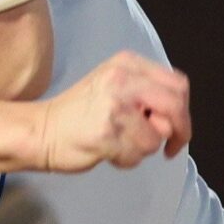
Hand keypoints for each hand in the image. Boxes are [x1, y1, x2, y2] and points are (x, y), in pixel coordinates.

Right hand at [34, 50, 191, 172]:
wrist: (40, 131)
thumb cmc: (78, 114)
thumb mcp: (114, 86)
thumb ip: (145, 92)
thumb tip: (176, 117)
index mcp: (127, 64)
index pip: (177, 84)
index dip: (183, 111)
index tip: (176, 129)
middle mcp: (123, 78)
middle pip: (175, 106)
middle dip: (178, 131)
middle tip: (169, 148)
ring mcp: (115, 105)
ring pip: (157, 135)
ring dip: (143, 149)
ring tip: (119, 144)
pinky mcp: (108, 132)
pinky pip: (138, 154)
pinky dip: (127, 160)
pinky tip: (108, 151)